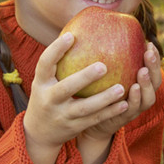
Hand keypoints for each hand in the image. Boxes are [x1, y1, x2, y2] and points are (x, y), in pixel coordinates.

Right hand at [23, 32, 130, 163]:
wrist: (39, 132)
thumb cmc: (48, 96)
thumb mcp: (46, 81)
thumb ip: (60, 63)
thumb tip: (79, 31)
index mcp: (40, 83)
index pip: (45, 63)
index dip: (56, 49)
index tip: (72, 35)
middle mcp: (49, 99)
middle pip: (66, 88)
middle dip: (84, 78)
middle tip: (104, 66)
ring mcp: (61, 115)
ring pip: (84, 108)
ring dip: (104, 99)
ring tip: (121, 88)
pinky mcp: (74, 127)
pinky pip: (94, 119)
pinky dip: (110, 112)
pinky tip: (124, 103)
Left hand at [81, 42, 161, 139]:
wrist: (91, 122)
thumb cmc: (99, 93)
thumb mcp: (105, 75)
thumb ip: (107, 59)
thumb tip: (95, 34)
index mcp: (140, 84)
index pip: (152, 69)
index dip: (154, 58)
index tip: (149, 43)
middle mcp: (141, 96)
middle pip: (155, 82)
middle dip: (154, 67)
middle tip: (148, 53)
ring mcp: (134, 109)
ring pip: (148, 98)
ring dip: (146, 84)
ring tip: (142, 71)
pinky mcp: (124, 118)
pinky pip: (132, 109)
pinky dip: (134, 99)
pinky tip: (131, 88)